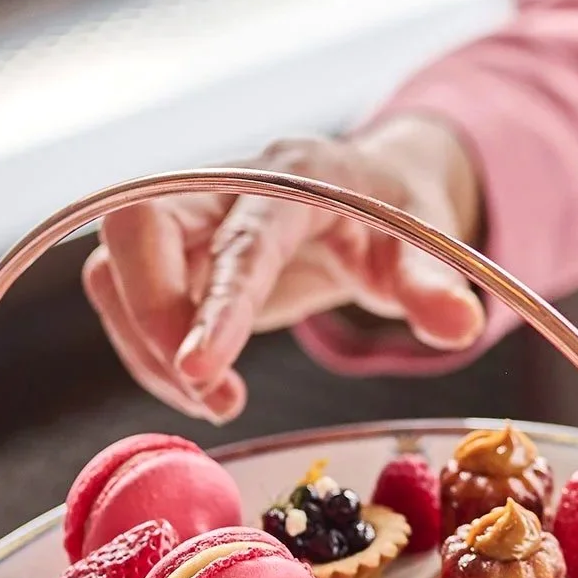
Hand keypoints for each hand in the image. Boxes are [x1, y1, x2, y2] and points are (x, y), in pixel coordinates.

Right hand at [82, 115, 486, 422]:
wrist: (368, 186)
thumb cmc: (393, 215)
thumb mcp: (427, 245)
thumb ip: (434, 285)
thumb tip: (461, 326)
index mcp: (297, 175)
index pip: (241, 236)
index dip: (215, 302)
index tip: (202, 371)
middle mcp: (226, 183)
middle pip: (137, 229)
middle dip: (151, 318)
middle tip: (205, 388)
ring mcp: (187, 213)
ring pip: (116, 270)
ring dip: (146, 347)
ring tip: (216, 402)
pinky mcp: (167, 249)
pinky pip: (123, 297)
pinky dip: (148, 352)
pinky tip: (202, 386)